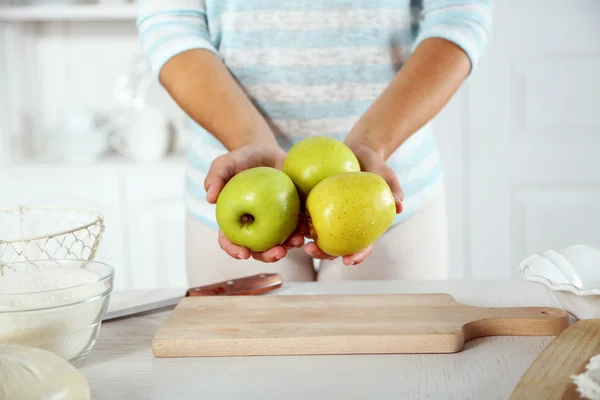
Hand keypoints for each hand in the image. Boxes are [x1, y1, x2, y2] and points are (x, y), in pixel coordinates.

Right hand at [204, 140, 305, 261]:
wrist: (267, 151)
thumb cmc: (242, 159)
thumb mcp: (225, 163)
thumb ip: (215, 176)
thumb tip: (209, 197)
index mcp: (234, 221)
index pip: (229, 241)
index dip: (234, 251)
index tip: (244, 254)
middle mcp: (253, 227)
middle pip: (258, 249)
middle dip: (268, 256)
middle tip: (279, 253)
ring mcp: (273, 223)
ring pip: (280, 242)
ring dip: (289, 247)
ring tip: (297, 240)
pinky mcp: (290, 215)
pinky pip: (296, 227)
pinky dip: (302, 230)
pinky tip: (307, 228)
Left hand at [303, 138, 403, 265]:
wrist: (356, 152)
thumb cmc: (375, 166)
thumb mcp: (386, 175)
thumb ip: (393, 189)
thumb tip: (400, 207)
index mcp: (363, 227)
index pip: (361, 246)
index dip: (355, 256)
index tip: (348, 261)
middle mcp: (344, 227)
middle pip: (334, 248)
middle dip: (322, 254)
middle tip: (311, 250)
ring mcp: (328, 217)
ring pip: (316, 236)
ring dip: (305, 242)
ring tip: (296, 240)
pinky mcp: (314, 205)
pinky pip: (304, 216)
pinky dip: (297, 221)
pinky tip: (288, 221)